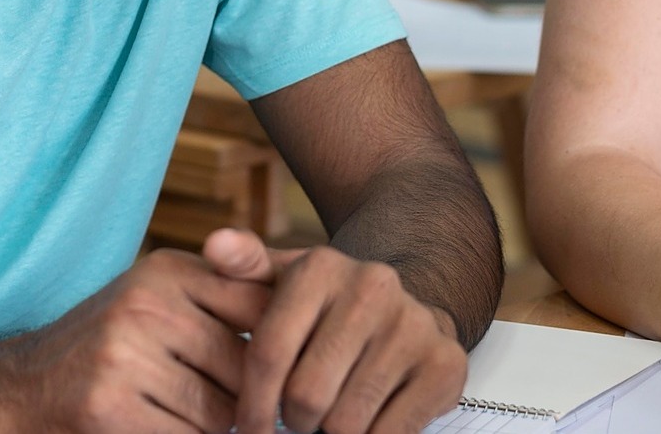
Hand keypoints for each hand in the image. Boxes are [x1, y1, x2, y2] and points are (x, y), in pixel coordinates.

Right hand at [0, 248, 270, 433]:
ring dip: (213, 427)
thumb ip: (226, 293)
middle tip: (220, 402)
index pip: (263, 307)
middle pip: (248, 368)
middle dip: (243, 397)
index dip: (278, 347)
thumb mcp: (160, 299)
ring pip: (222, 413)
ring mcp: (126, 356)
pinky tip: (155, 428)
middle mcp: (148, 305)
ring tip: (179, 414)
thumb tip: (303, 308)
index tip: (279, 368)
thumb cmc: (110, 347)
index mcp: (168, 271)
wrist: (19, 389)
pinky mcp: (110, 408)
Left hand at [205, 228, 467, 433]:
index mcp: (321, 267)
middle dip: (294, 420)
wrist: (406, 310)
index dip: (253, 405)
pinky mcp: (445, 363)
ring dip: (331, 432)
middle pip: (306, 394)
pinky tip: (365, 421)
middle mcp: (372, 287)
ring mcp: (413, 325)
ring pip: (346, 422)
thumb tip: (216, 246)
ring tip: (332, 414)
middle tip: (298, 417)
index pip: (269, 354)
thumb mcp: (282, 284)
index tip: (250, 429)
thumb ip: (242, 269)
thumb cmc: (327, 309)